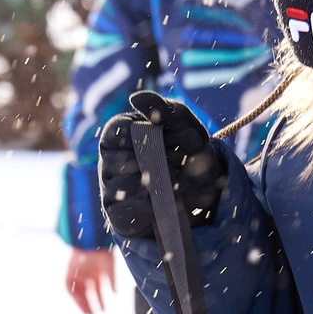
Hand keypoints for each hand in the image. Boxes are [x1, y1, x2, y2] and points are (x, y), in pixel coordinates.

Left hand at [64, 247, 119, 313]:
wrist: (92, 240)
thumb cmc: (102, 251)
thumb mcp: (109, 268)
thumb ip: (112, 280)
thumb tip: (116, 293)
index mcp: (95, 274)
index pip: (94, 291)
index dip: (97, 301)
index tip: (101, 310)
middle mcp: (85, 275)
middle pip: (85, 293)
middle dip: (88, 304)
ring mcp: (77, 273)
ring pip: (77, 292)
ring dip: (81, 303)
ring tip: (88, 313)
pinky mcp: (69, 271)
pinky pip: (69, 286)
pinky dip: (74, 294)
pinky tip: (81, 301)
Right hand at [96, 92, 225, 244]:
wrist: (205, 190)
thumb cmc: (188, 150)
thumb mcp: (184, 124)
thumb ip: (164, 108)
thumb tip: (135, 99)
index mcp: (117, 133)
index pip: (120, 130)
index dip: (153, 136)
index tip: (178, 139)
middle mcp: (107, 160)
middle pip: (128, 158)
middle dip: (166, 161)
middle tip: (188, 162)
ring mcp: (109, 188)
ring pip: (131, 185)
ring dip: (167, 183)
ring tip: (185, 181)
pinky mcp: (117, 214)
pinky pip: (133, 208)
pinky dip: (159, 204)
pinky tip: (174, 199)